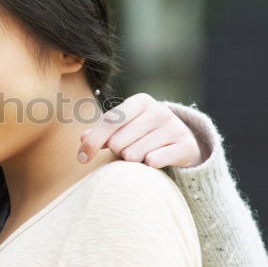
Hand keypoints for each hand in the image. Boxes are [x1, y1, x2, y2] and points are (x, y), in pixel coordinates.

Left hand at [78, 93, 206, 168]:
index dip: (93, 142)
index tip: (81, 159)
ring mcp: (174, 127)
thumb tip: (82, 138)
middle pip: (118, 142)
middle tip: (128, 150)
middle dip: (118, 152)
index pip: (109, 121)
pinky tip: (154, 161)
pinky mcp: (186, 145)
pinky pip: (154, 161)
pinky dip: (149, 165)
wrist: (182, 142)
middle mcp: (158, 111)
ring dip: (133, 160)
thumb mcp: (124, 128)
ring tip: (142, 154)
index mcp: (140, 101)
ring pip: (134, 155)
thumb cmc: (144, 134)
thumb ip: (101, 132)